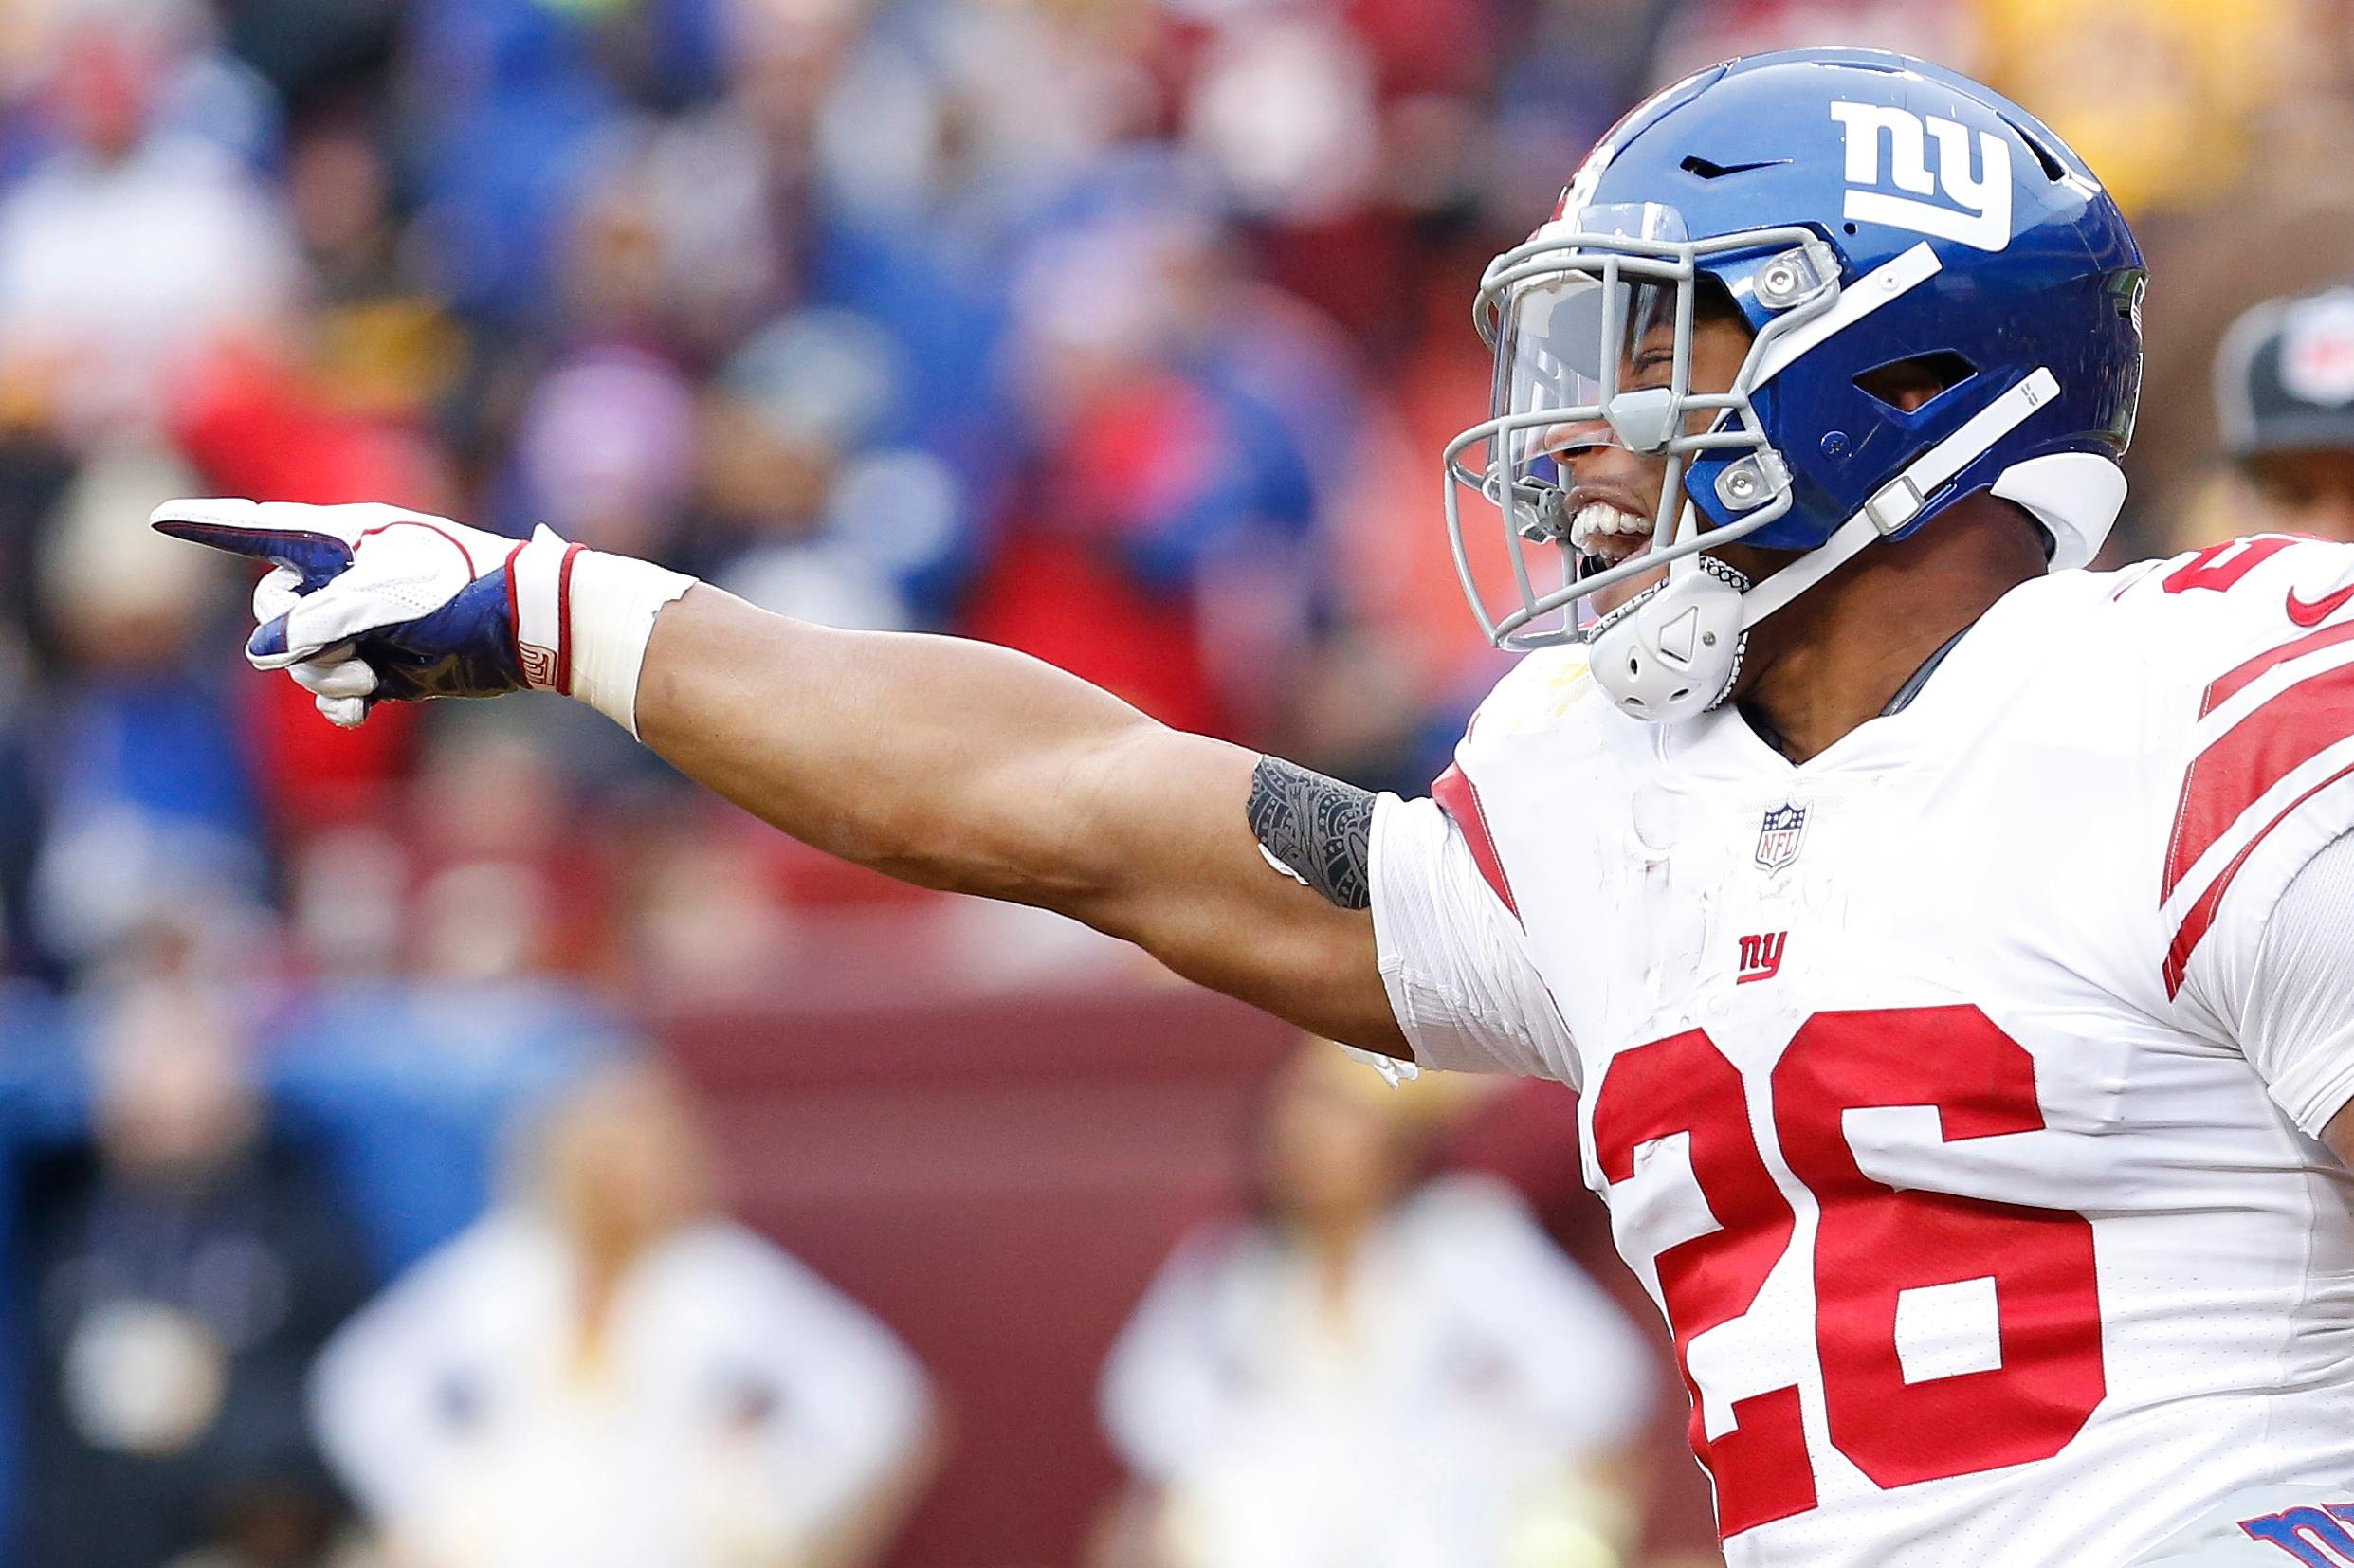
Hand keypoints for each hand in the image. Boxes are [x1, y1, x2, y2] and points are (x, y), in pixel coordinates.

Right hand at [150, 499, 577, 726]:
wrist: (528, 629)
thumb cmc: (459, 594)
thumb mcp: (380, 599)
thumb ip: (315, 621)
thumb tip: (266, 654)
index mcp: (340, 540)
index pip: (259, 528)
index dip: (207, 525)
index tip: (160, 517)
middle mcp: (344, 578)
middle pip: (271, 612)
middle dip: (293, 639)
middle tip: (343, 646)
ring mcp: (362, 624)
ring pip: (301, 660)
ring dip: (326, 675)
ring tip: (369, 674)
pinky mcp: (385, 665)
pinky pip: (334, 691)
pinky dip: (341, 703)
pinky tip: (361, 708)